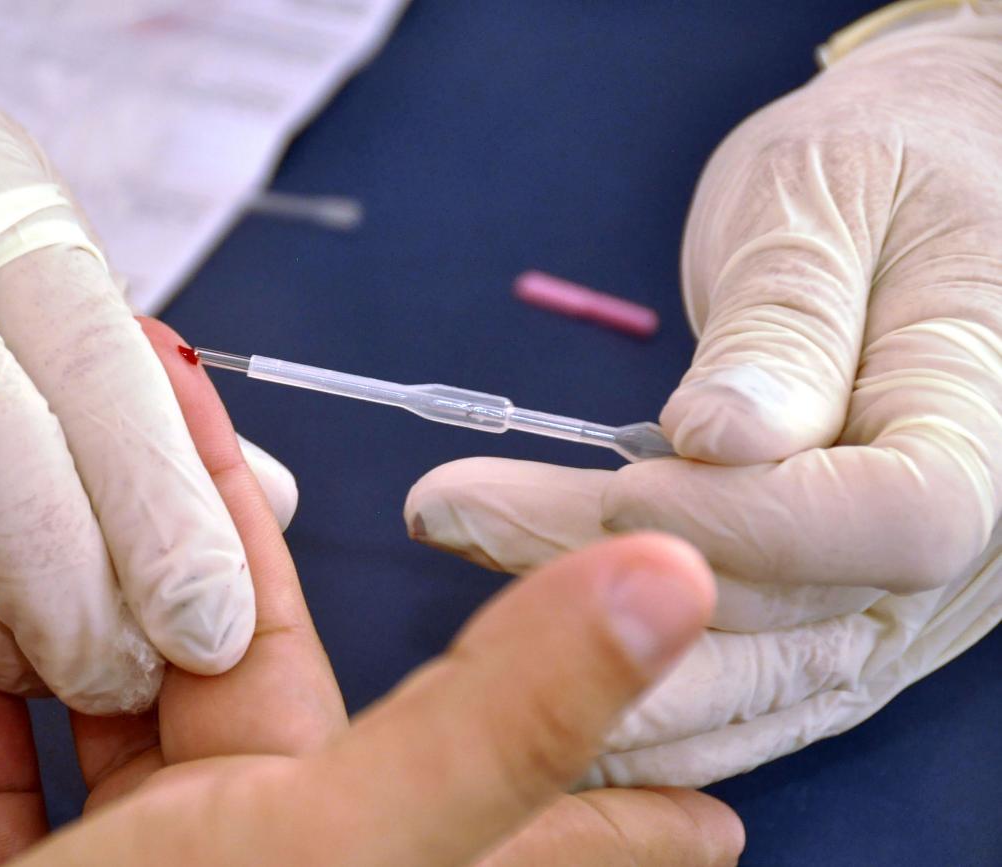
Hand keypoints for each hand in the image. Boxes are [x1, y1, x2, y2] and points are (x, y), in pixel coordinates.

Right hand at [0, 321, 742, 866]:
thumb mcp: (350, 844)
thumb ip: (499, 721)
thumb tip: (668, 594)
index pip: (547, 799)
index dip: (597, 726)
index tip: (635, 648)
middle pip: (272, 697)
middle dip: (233, 576)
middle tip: (213, 470)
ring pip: (139, 743)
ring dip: (101, 638)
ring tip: (77, 528)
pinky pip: (16, 820)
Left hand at [403, 5, 1001, 785]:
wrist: (913, 191)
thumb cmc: (878, 167)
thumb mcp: (826, 202)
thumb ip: (788, 322)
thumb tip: (722, 438)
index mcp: (987, 415)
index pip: (899, 518)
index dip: (758, 520)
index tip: (625, 483)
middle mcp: (970, 535)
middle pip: (799, 608)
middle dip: (616, 572)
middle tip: (457, 509)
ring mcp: (902, 583)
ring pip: (752, 657)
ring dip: (590, 618)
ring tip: (459, 526)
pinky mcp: (836, 601)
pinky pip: (739, 662)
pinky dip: (626, 652)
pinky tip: (520, 602)